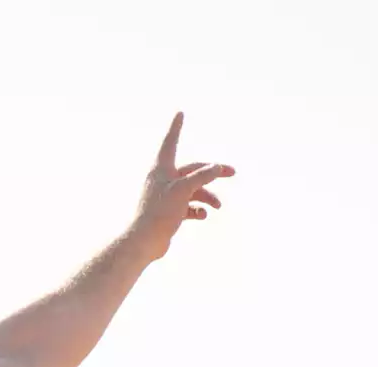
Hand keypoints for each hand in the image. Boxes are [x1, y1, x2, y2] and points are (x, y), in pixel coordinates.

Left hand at [129, 113, 233, 262]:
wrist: (145, 241)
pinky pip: (188, 206)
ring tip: (218, 206)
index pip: (171, 141)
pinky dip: (198, 208)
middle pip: (192, 169)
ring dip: (207, 195)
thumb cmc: (159, 213)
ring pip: (193, 189)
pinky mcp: (169, 212)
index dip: (176, 127)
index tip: (179, 113)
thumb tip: (217, 167)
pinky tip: (203, 215)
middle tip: (233, 172)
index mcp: (161, 168)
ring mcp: (166, 196)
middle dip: (212, 172)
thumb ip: (202, 176)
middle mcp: (162, 179)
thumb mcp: (183, 190)